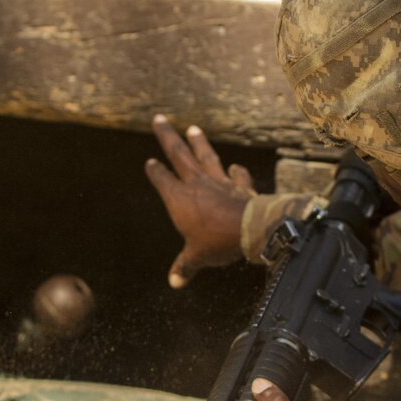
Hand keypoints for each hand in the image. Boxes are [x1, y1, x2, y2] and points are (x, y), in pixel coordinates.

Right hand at [145, 114, 255, 288]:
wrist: (251, 229)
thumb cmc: (217, 242)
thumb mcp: (197, 257)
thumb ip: (185, 267)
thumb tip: (174, 282)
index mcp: (179, 199)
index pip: (162, 179)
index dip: (155, 171)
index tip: (150, 162)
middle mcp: (197, 184)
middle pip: (179, 154)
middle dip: (167, 136)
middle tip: (159, 118)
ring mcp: (220, 182)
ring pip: (206, 156)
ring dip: (199, 143)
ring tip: (193, 128)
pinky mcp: (240, 185)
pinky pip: (238, 175)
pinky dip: (237, 171)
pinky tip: (236, 166)